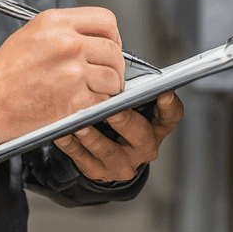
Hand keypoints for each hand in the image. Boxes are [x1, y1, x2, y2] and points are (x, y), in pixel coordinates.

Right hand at [0, 7, 124, 145]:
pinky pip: (102, 101)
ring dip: (109, 87)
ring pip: (112, 77)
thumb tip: (94, 38)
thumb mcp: (30, 34)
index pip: (106, 20)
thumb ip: (64, 31)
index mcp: (55, 22)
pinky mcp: (73, 101)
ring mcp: (71, 72)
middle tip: (109, 74)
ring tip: (96, 91)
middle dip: (115, 65)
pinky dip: (98, 105)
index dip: (113, 35)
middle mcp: (66, 43)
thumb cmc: (3, 73)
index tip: (111, 45)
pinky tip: (83, 103)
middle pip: (113, 49)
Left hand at [53, 91, 183, 183]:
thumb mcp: (129, 101)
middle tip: (112, 110)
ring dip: (93, 135)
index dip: (169, 106)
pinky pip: (83, 159)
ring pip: (108, 150)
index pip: (171, 115)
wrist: (104, 150)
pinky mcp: (99, 172)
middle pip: (140, 134)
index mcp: (156, 125)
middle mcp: (144, 145)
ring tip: (79, 122)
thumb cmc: (116, 113)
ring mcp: (123, 162)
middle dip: (124, 120)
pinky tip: (61, 133)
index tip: (164, 93)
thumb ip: (127, 86)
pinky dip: (72, 145)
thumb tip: (113, 60)